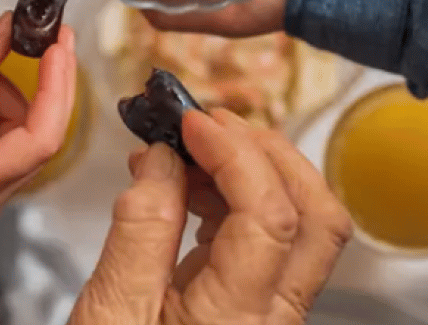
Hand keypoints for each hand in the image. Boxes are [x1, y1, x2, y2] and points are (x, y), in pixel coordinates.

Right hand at [69, 109, 351, 324]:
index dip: (235, 153)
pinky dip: (238, 202)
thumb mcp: (110, 312)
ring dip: (256, 171)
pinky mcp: (251, 313)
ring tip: (190, 151)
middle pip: (317, 217)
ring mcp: (268, 317)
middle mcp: (270, 319)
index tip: (189, 122)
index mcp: (237, 319)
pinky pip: (268, 246)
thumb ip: (141, 229)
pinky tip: (190, 190)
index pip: (270, 214)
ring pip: (301, 229)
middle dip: (271, 153)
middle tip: (212, 123)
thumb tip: (164, 161)